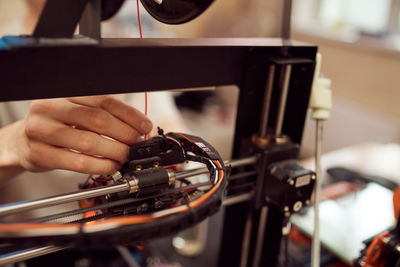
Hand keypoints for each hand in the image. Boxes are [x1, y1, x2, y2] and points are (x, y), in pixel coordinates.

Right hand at [1, 95, 151, 175]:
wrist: (20, 142)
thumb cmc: (55, 126)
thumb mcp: (75, 113)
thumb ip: (103, 116)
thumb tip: (137, 127)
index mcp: (65, 94)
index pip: (104, 100)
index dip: (129, 114)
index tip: (144, 126)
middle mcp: (50, 108)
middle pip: (98, 120)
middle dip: (125, 134)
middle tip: (136, 143)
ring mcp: (42, 131)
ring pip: (89, 142)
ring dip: (115, 152)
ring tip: (126, 156)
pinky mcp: (40, 154)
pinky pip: (77, 162)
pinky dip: (100, 166)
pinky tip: (110, 166)